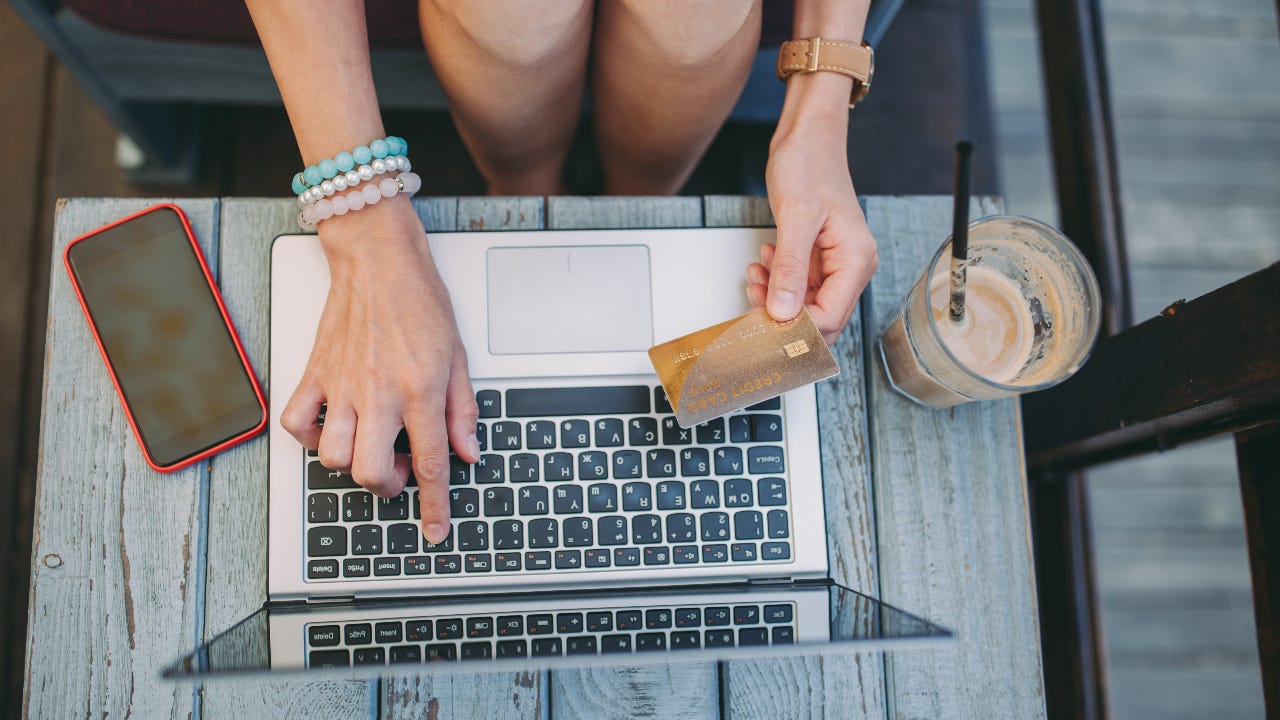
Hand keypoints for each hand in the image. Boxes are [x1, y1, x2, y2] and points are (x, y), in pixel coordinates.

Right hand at [280, 197, 478, 543]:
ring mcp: (342, 385)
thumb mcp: (459, 354)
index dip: (435, 506)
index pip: (432, 463)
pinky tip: (333, 427)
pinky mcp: (315, 373)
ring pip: (335, 457)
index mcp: (421, 389)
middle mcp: (380, 393)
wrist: (377, 258)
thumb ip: (464, 409)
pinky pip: (298, 424)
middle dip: (390, 486)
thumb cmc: (419, 298)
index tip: (435, 531)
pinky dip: (311, 437)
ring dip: (354, 464)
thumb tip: (470, 451)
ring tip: (373, 445)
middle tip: (402, 468)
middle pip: (374, 473)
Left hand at [749, 91, 877, 344]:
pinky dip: (775, 281)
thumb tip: (783, 312)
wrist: (807, 137)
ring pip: (805, 304)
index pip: (830, 317)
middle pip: (819, 318)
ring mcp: (834, 263)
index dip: (795, 328)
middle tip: (753, 299)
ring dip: (775, 298)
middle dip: (783, 315)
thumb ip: (790, 268)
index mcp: (856, 259)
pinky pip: (796, 285)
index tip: (763, 324)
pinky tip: (762, 263)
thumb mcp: (795, 218)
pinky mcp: (817, 258)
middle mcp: (851, 266)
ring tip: (755, 276)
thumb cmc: (809, 164)